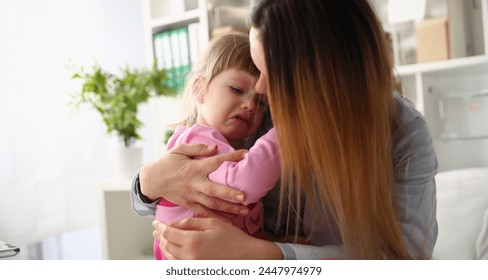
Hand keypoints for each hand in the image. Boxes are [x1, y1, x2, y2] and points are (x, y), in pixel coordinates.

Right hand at [140, 143, 249, 217]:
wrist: (152, 180)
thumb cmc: (167, 162)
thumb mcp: (179, 150)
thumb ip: (197, 148)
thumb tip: (215, 148)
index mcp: (193, 168)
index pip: (215, 162)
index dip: (230, 157)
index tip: (245, 153)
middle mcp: (194, 183)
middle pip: (214, 190)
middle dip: (229, 193)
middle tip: (245, 196)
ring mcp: (192, 196)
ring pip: (212, 204)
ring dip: (229, 208)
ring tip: (245, 211)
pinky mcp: (189, 204)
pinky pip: (204, 212)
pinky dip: (216, 218)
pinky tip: (229, 222)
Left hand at [153, 219, 282, 259]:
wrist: (246, 256)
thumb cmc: (232, 238)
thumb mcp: (212, 223)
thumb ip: (191, 222)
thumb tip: (175, 224)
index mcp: (193, 240)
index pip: (168, 233)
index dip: (160, 227)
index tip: (156, 223)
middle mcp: (189, 255)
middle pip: (167, 245)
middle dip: (160, 236)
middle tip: (156, 230)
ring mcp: (192, 265)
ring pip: (170, 256)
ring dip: (164, 247)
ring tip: (162, 239)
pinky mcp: (196, 270)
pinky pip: (178, 264)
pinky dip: (172, 257)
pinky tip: (172, 251)